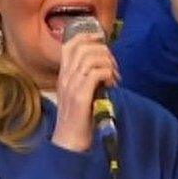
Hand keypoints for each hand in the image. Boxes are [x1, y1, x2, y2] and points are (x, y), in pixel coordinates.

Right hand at [51, 32, 119, 151]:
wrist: (69, 141)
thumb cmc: (79, 119)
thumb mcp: (79, 94)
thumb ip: (87, 79)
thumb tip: (105, 66)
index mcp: (64, 75)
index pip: (70, 44)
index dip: (87, 36)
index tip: (101, 41)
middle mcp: (65, 77)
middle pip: (83, 47)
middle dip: (104, 52)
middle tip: (113, 67)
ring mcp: (71, 86)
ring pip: (91, 57)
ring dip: (108, 64)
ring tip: (114, 78)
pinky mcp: (80, 96)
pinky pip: (97, 73)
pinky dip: (108, 75)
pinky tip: (111, 85)